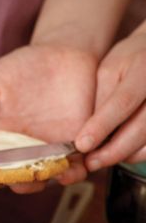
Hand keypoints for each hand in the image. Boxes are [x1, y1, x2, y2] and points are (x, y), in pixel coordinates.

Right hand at [0, 44, 97, 192]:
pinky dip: (72, 174)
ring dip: (36, 183)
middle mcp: (18, 151)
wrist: (66, 55)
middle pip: (6, 178)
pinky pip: (73, 169)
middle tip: (4, 178)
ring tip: (37, 177)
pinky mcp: (74, 148)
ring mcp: (45, 152)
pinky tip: (69, 169)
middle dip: (4, 182)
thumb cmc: (23, 66)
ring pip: (38, 179)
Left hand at [77, 31, 145, 169]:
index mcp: (144, 70)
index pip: (123, 102)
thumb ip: (100, 99)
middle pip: (140, 128)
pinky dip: (138, 153)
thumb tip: (85, 133)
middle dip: (112, 151)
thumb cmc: (131, 60)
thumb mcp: (109, 70)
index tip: (82, 144)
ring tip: (101, 159)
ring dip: (124, 156)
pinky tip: (122, 153)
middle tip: (90, 162)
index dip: (102, 126)